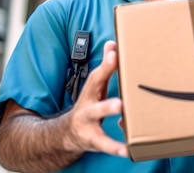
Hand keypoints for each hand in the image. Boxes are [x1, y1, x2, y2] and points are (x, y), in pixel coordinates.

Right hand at [64, 41, 127, 156]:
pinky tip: (128, 150)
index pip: (98, 77)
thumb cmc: (89, 105)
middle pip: (96, 102)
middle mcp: (88, 108)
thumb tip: (112, 43)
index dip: (106, 65)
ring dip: (108, 117)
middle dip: (107, 97)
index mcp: (91, 92)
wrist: (65, 133)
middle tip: (120, 97)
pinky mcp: (94, 140)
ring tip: (121, 112)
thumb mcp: (96, 86)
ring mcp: (89, 125)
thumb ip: (106, 66)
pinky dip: (116, 147)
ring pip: (99, 122)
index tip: (114, 53)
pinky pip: (105, 144)